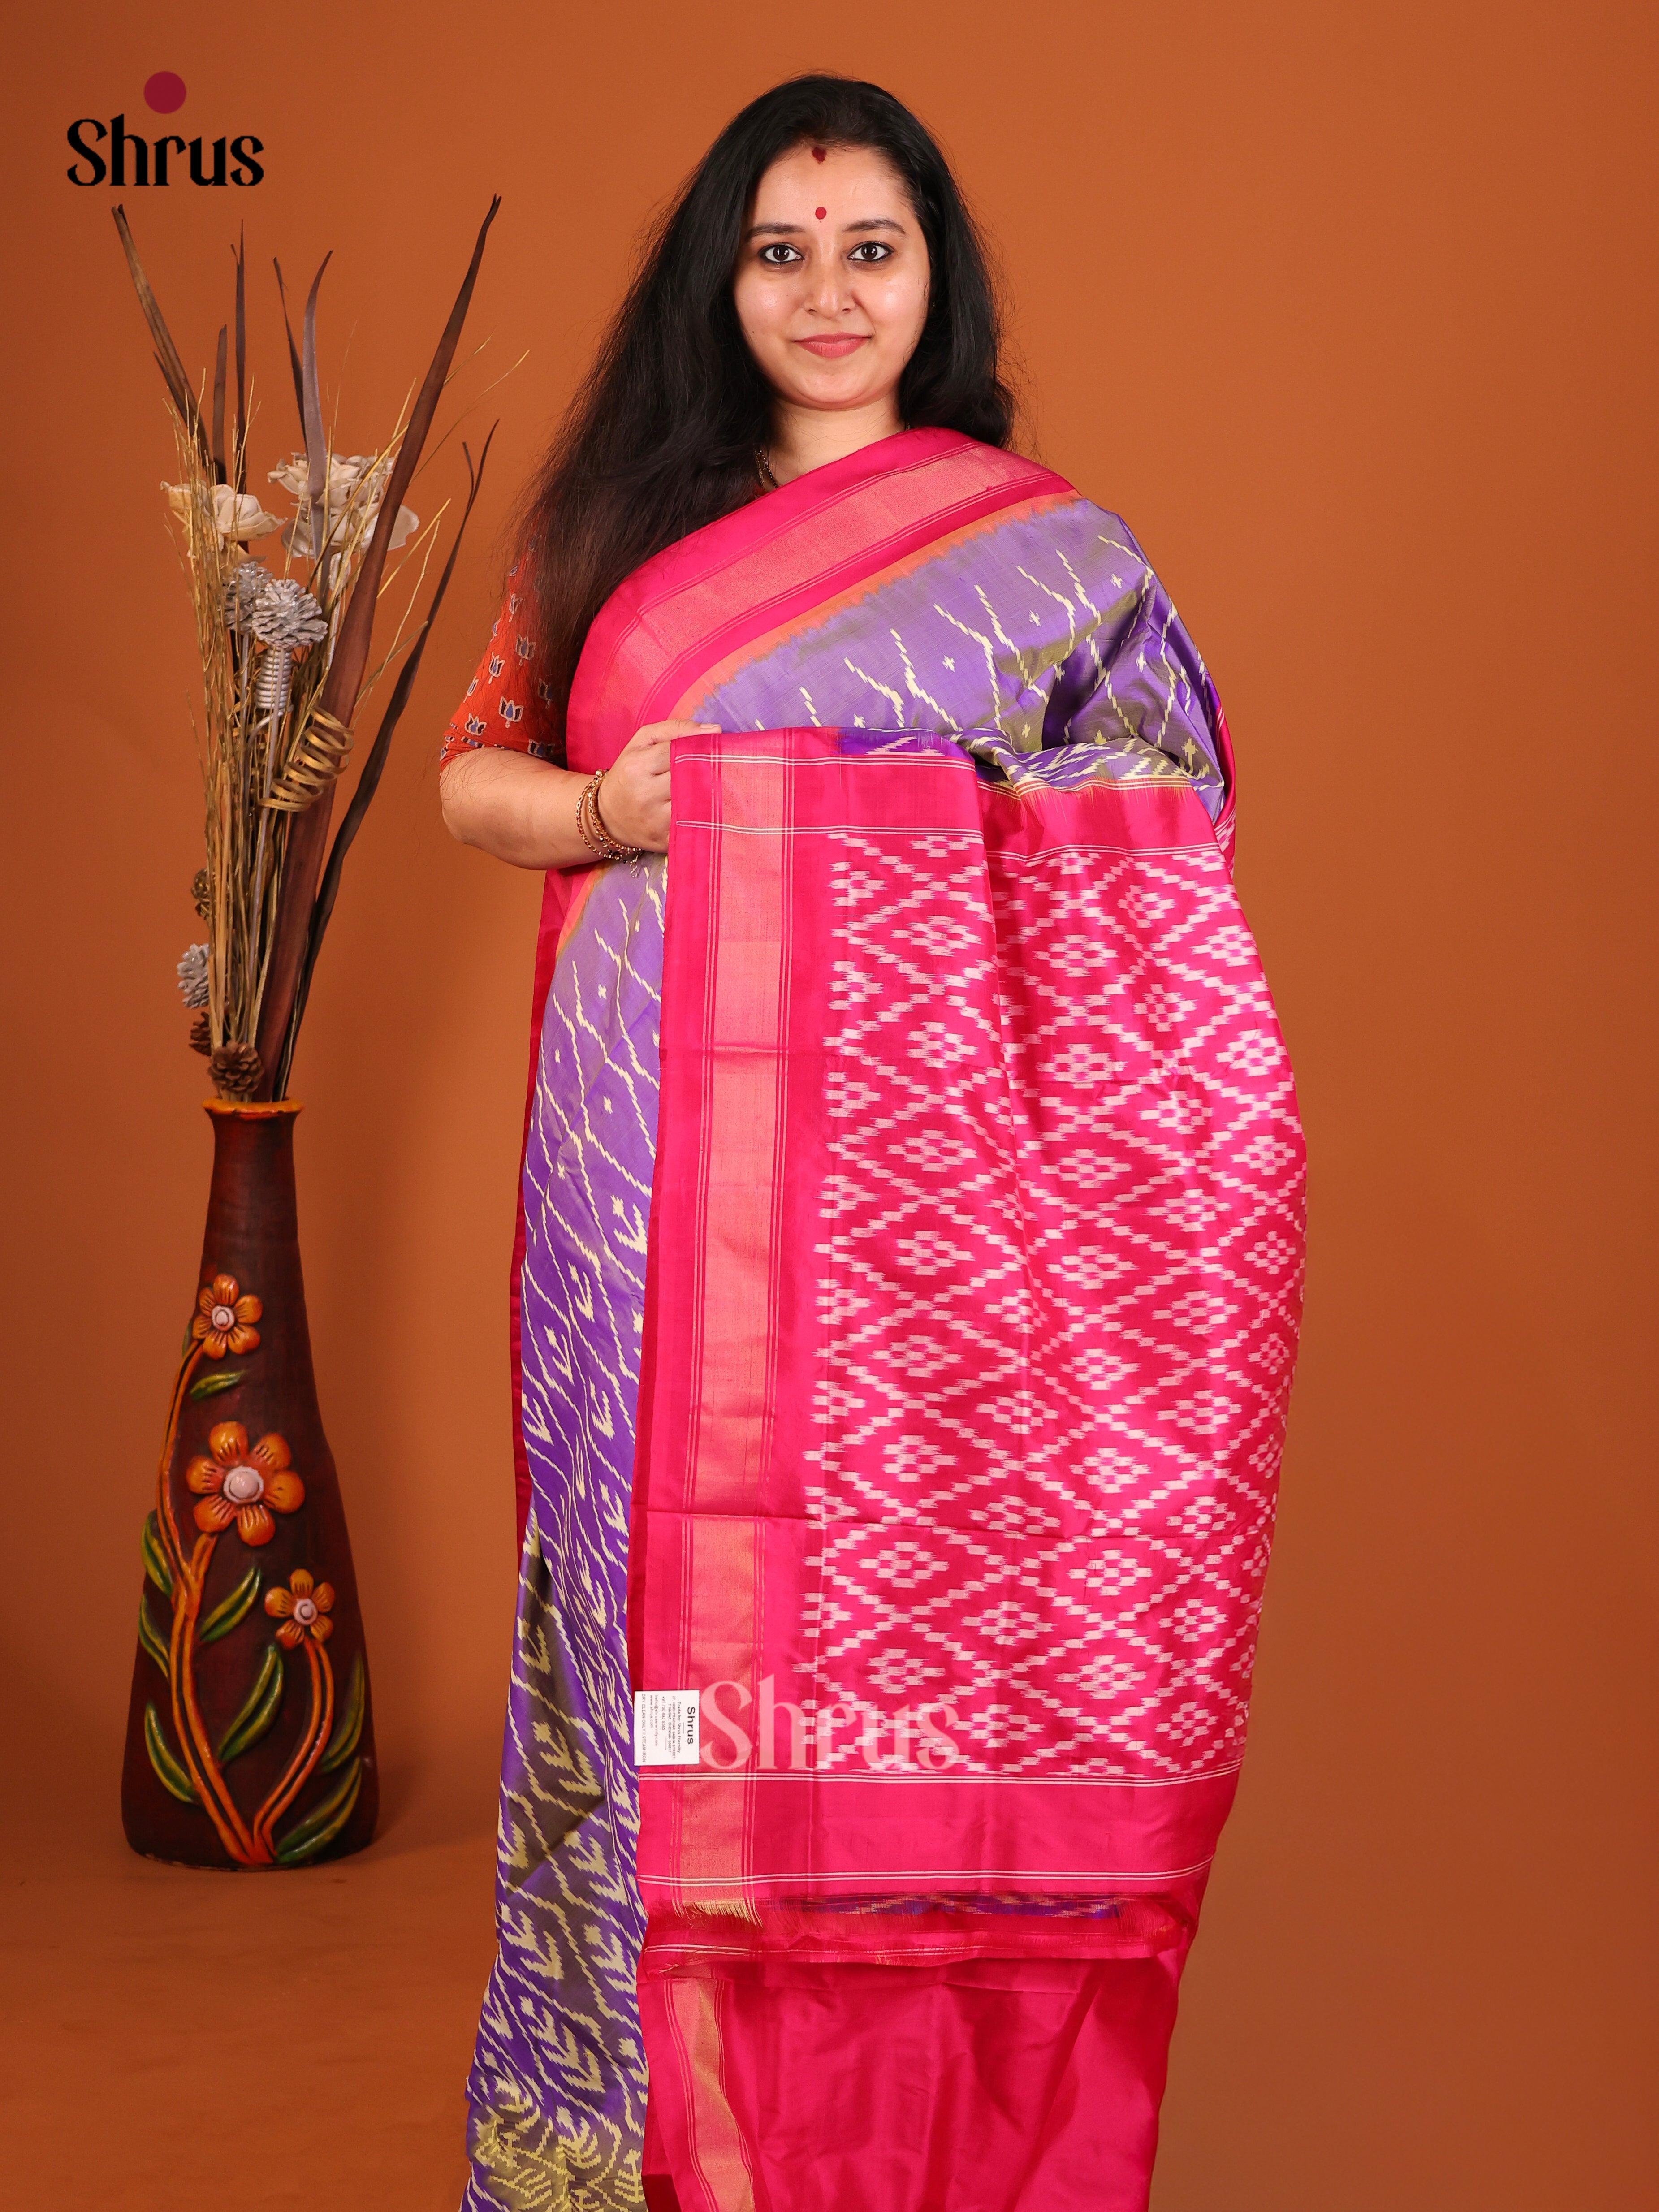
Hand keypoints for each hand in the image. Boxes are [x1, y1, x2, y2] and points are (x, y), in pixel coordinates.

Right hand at [595, 720, 718, 853]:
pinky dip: (706, 816)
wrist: (608, 817)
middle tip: (725, 766)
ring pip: (697, 802)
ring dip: (712, 794)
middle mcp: (645, 795)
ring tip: (720, 786)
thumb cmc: (629, 774)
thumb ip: (675, 729)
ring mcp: (656, 821)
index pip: (680, 752)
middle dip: (710, 770)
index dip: (702, 748)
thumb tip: (714, 730)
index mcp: (637, 767)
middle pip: (691, 777)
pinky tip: (710, 808)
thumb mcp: (642, 743)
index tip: (717, 746)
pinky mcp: (666, 841)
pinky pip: (695, 826)